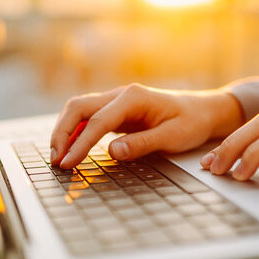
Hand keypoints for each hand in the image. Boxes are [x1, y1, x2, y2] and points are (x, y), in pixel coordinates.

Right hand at [50, 83, 243, 168]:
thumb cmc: (191, 122)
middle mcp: (120, 94)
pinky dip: (76, 132)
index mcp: (133, 97)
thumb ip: (142, 144)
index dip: (79, 144)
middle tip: (56, 160)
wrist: (202, 111)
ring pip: (79, 110)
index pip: (97, 121)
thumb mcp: (172, 137)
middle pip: (78, 108)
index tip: (68, 164)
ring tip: (59, 157)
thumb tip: (112, 152)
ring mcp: (116, 101)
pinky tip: (72, 148)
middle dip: (62, 133)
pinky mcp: (116, 110)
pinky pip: (88, 118)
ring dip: (65, 131)